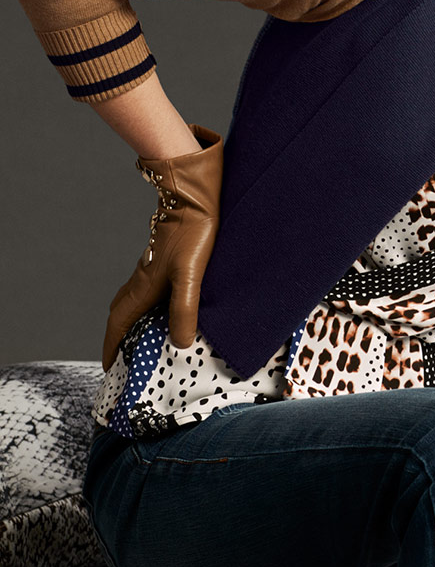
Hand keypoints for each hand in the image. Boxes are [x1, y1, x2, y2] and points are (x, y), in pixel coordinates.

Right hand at [102, 124, 222, 369]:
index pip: (118, 325)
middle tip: (124, 359)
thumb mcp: (190, 276)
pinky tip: (167, 305)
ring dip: (134, 321)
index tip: (108, 369)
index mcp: (142, 289)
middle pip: (121, 314)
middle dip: (119, 337)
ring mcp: (152, 268)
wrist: (194, 197)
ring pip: (135, 301)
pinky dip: (150, 305)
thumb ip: (183, 309)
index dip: (112, 347)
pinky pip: (149, 290)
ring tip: (146, 338)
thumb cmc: (191, 234)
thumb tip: (178, 343)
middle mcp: (142, 280)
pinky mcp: (164, 259)